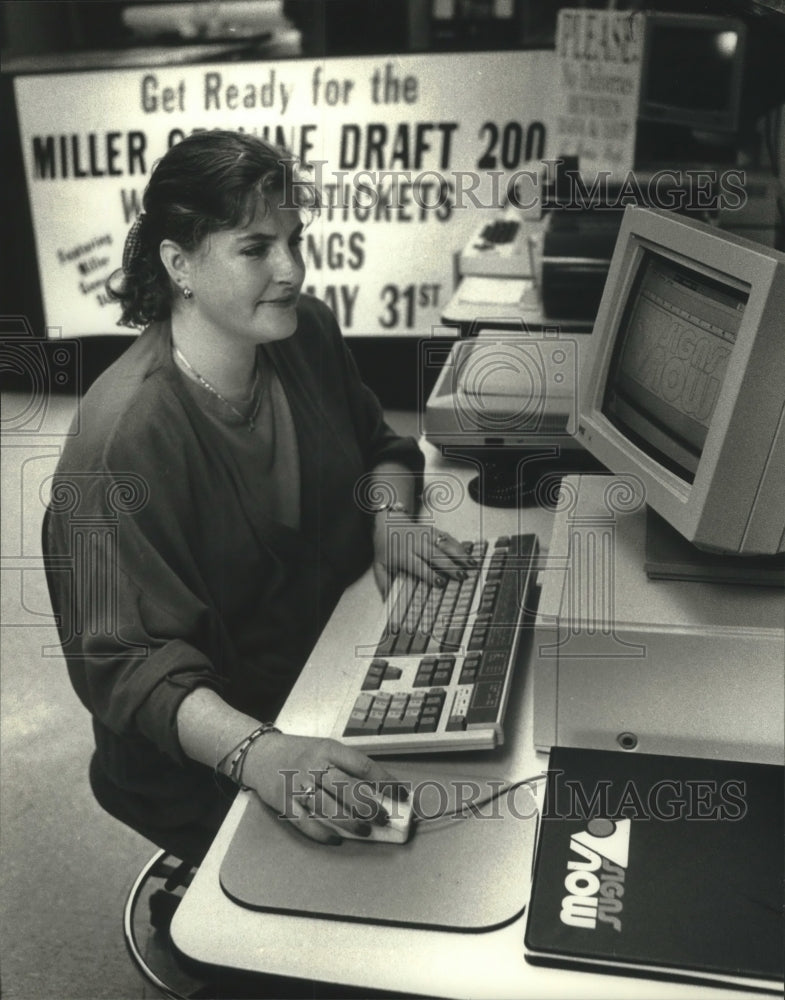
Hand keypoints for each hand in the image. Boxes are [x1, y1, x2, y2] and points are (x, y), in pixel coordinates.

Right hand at [240, 731, 407, 844]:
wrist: (261, 754)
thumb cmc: (301, 753)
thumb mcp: (325, 749)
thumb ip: (347, 766)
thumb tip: (379, 790)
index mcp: (329, 749)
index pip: (362, 766)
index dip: (385, 782)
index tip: (402, 795)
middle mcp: (314, 766)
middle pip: (347, 788)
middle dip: (369, 806)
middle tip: (385, 818)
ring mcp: (298, 785)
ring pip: (329, 808)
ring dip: (350, 823)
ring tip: (366, 831)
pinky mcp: (285, 803)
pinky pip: (306, 822)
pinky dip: (322, 833)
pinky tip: (336, 839)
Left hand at [371, 514, 476, 597]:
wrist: (386, 523)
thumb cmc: (385, 548)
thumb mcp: (379, 566)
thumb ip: (384, 583)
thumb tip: (388, 602)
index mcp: (402, 554)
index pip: (418, 565)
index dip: (429, 574)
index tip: (440, 583)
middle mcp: (415, 543)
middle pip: (435, 554)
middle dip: (450, 565)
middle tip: (462, 576)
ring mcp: (425, 535)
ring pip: (444, 544)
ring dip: (459, 554)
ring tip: (472, 564)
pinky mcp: (432, 530)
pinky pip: (447, 537)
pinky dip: (459, 545)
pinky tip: (469, 553)